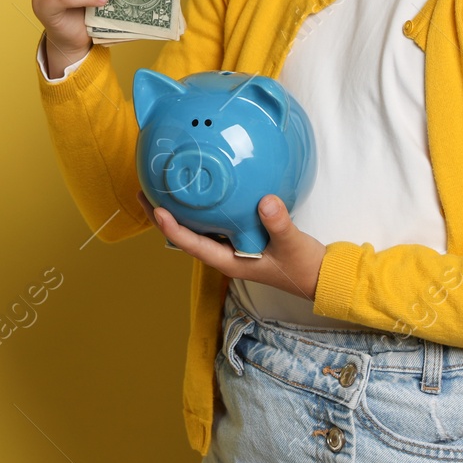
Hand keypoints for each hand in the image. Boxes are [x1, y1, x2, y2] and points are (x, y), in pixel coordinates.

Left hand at [137, 190, 324, 301]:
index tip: (158, 210)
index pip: (193, 245)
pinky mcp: (239, 237)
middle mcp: (224, 255)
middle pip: (185, 236)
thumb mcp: (292, 244)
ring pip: (195, 229)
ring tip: (159, 188)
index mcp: (230, 262)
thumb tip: (265, 201)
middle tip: (144, 192)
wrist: (319, 275)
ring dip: (176, 211)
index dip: (173, 229)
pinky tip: (197, 191)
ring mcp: (230, 247)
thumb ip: (279, 224)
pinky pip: (212, 222)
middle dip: (163, 218)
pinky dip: (199, 208)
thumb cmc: (303, 265)